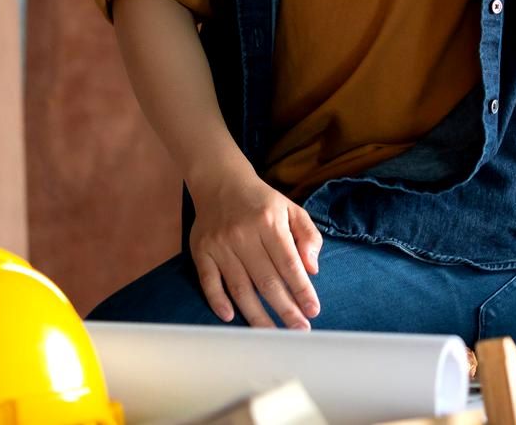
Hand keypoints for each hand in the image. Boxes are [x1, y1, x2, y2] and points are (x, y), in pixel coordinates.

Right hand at [187, 161, 322, 328]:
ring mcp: (220, 245)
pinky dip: (218, 301)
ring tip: (272, 334)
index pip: (290, 264)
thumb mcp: (292, 209)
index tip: (313, 311)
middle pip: (266, 281)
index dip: (302, 290)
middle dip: (285, 309)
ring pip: (240, 288)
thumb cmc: (263, 201)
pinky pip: (209, 282)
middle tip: (299, 330)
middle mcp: (244, 235)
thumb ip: (307, 236)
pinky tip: (231, 318)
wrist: (221, 182)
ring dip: (257, 315)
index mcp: (269, 223)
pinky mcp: (201, 252)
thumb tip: (312, 269)